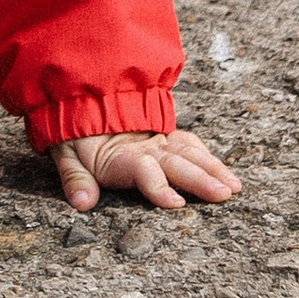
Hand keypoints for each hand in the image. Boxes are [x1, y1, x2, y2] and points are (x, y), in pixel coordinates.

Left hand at [49, 126, 240, 213]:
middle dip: (201, 179)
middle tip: (224, 194)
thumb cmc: (72, 131)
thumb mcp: (64, 152)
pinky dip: (209, 158)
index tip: (174, 203)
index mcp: (118, 155)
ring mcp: (157, 140)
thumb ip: (75, 178)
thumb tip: (82, 203)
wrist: (80, 94)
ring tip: (234, 187)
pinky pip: (190, 144)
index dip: (157, 186)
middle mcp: (143, 147)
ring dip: (213, 169)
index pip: (142, 170)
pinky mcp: (164, 136)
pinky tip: (225, 173)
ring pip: (189, 153)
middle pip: (175, 163)